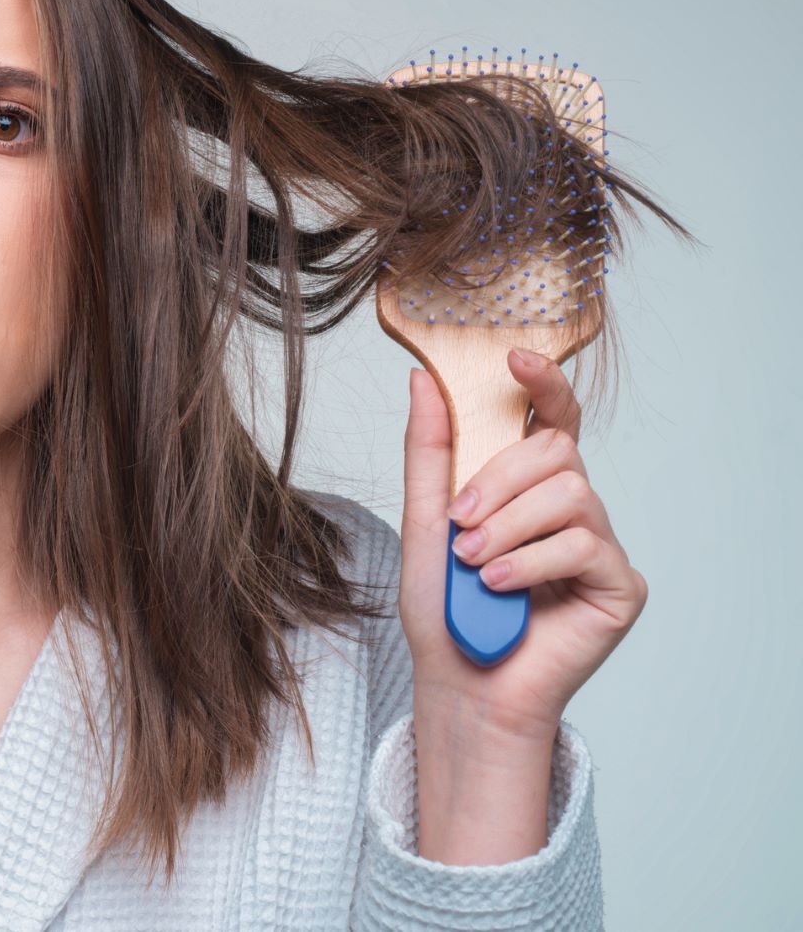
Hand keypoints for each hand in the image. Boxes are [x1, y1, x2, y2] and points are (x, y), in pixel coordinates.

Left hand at [399, 349, 648, 741]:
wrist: (461, 684)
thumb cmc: (444, 609)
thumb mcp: (424, 520)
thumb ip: (428, 451)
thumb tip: (422, 380)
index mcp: (526, 487)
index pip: (549, 419)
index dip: (542, 383)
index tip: (515, 358)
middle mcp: (570, 508)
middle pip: (555, 451)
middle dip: (498, 482)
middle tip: (460, 526)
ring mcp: (600, 545)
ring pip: (571, 493)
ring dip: (510, 527)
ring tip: (475, 565)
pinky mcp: (620, 585)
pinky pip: (585, 544)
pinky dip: (532, 563)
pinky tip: (500, 587)